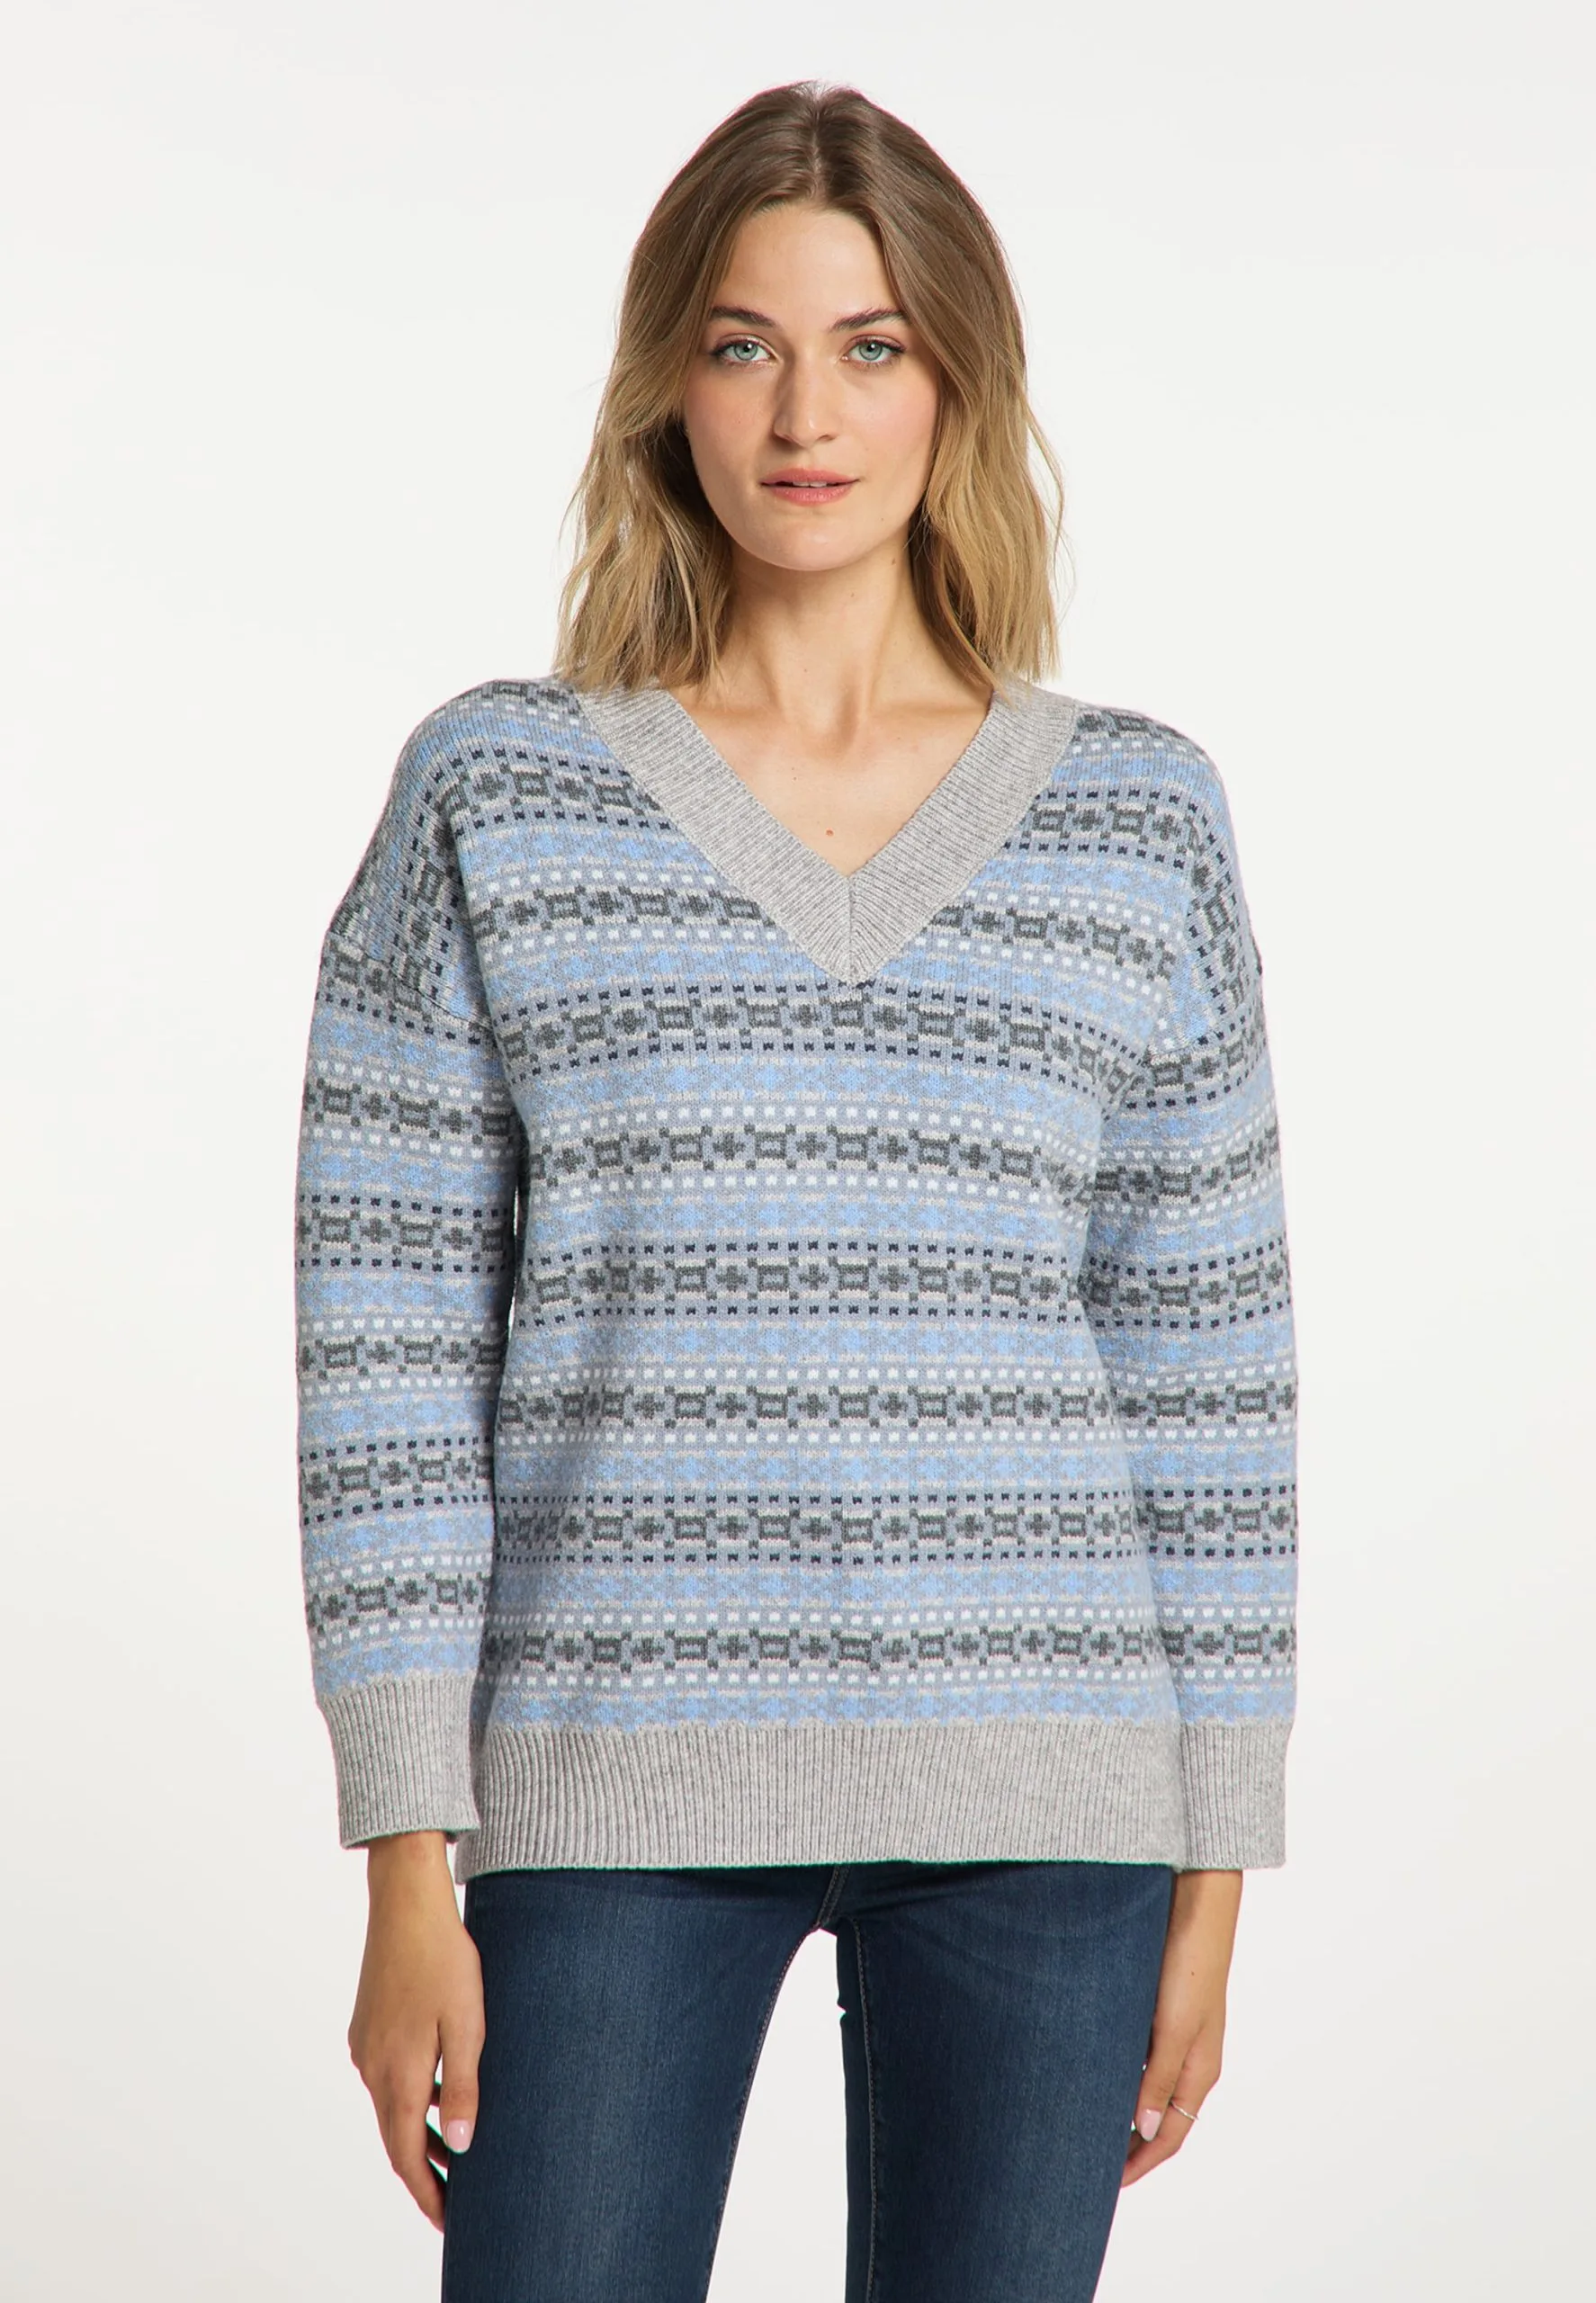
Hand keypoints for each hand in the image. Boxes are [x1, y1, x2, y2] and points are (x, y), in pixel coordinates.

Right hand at [346, 1830, 484, 2230]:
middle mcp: (373, 2068)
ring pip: (391, 2108)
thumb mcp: (467, 2025)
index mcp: (398, 2074)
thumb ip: (463, 2089)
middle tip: (453, 2201)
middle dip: (423, 2173)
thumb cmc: (445, 1959)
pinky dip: (410, 2100)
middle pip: (395, 2138)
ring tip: (453, 2156)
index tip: (448, 2221)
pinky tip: (438, 2095)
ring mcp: (365, 2047)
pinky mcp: (367, 2027)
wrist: (406, 1903)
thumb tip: (461, 2150)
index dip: (427, 2193)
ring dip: (418, 2136)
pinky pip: (388, 2079)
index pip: (407, 2156)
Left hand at [1121, 1868, 1241, 2187]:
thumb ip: (1159, 2077)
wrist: (1195, 1901)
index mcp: (1199, 2069)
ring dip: (1122, 2108)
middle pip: (1159, 2116)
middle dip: (1130, 2145)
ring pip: (1147, 2085)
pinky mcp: (1160, 2005)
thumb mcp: (1175, 2026)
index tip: (1109, 2185)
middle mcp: (1189, 2056)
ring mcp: (1176, 2031)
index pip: (1169, 2134)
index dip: (1140, 2163)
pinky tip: (1094, 2070)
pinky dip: (1120, 2074)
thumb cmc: (1190, 1960)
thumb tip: (1142, 2128)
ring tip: (1087, 2124)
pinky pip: (1139, 2055)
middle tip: (1092, 2163)